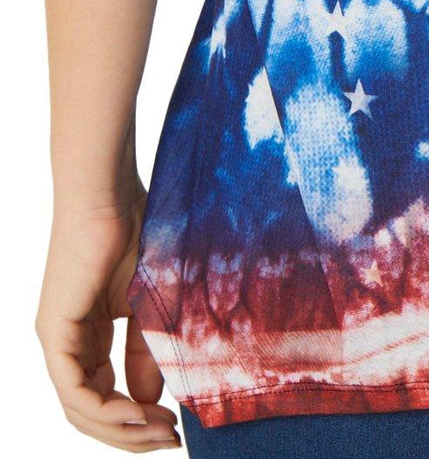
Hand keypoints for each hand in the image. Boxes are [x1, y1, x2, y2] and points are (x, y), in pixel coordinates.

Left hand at [36, 191, 179, 449]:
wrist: (111, 193)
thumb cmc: (136, 230)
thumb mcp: (151, 303)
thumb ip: (147, 351)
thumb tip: (151, 400)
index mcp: (88, 335)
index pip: (105, 396)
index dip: (138, 420)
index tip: (175, 427)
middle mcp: (67, 344)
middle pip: (90, 413)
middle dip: (131, 435)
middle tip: (170, 442)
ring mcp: (57, 340)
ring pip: (80, 410)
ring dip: (121, 429)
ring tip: (159, 432)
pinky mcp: (54, 333)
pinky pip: (74, 390)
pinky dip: (105, 410)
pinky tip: (138, 412)